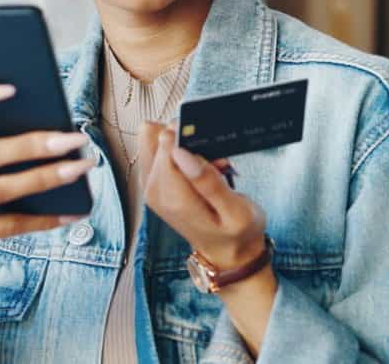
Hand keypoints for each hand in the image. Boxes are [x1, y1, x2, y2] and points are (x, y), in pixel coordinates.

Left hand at [138, 122, 266, 270]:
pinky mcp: (154, 185)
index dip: (187, 136)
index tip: (209, 146)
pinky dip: (178, 151)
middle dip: (186, 140)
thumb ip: (208, 182)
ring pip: (152, 140)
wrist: (227, 252)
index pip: (166, 147)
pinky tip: (199, 165)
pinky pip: (156, 150)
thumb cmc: (237, 232)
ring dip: (182, 144)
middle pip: (156, 139)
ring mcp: (151, 189)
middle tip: (212, 159)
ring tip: (207, 163)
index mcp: (174, 199)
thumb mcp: (235, 211)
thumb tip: (181, 153)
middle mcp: (155, 192)